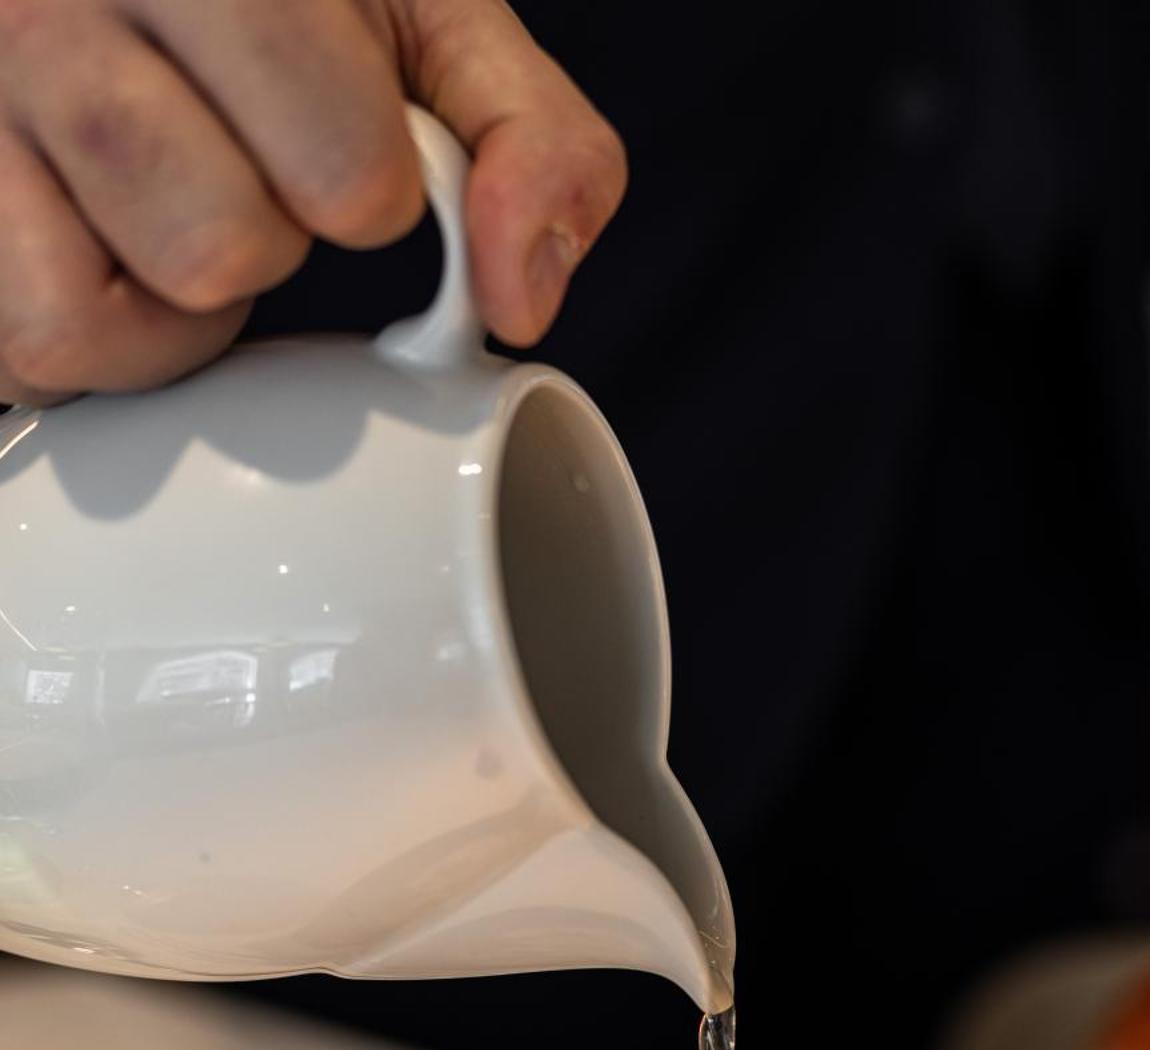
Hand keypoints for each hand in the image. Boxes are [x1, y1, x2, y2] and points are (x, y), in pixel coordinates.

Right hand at [0, 0, 626, 404]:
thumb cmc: (286, 7)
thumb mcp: (428, 21)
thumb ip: (529, 136)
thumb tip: (518, 299)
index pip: (345, 166)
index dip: (367, 187)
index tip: (340, 134)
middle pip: (223, 249)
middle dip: (268, 240)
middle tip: (244, 164)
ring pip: (100, 315)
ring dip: (174, 300)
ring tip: (174, 205)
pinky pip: (31, 345)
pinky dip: (93, 339)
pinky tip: (109, 256)